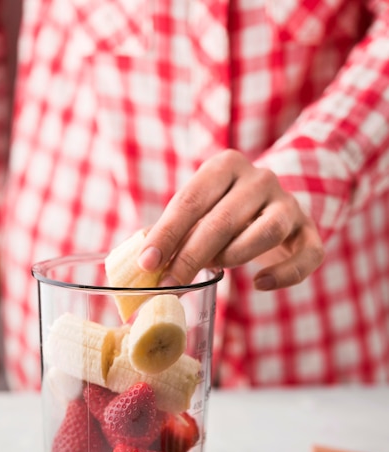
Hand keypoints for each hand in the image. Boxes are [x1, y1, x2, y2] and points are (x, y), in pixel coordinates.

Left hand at [138, 149, 324, 288]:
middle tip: (170, 284)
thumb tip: (144, 263)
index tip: (147, 263)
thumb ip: (176, 230)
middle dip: (191, 256)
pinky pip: (306, 255)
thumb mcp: (200, 210)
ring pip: (267, 231)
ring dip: (235, 256)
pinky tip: (261, 284)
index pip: (191, 200)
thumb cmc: (225, 211)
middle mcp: (261, 179)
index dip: (167, 234)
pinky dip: (285, 274)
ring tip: (216, 269)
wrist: (274, 203)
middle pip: (224, 219)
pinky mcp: (309, 232)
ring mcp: (289, 204)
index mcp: (226, 166)